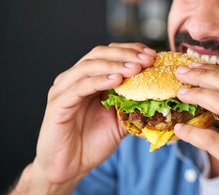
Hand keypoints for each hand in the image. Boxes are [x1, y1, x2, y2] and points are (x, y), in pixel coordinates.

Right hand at [12, 43, 155, 193]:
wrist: (69, 168)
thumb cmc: (92, 143)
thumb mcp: (121, 120)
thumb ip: (134, 104)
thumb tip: (160, 95)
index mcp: (88, 78)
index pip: (110, 53)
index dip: (131, 50)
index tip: (152, 55)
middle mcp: (74, 79)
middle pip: (99, 54)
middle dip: (126, 54)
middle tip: (147, 59)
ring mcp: (64, 90)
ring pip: (89, 66)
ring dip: (115, 64)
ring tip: (135, 68)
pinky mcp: (58, 104)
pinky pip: (79, 88)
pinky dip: (99, 81)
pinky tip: (117, 80)